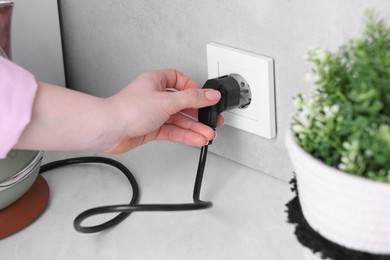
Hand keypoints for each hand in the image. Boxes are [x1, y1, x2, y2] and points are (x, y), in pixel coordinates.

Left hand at [104, 69, 223, 152]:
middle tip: (212, 120)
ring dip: (194, 128)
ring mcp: (153, 114)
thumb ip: (192, 99)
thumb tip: (211, 94)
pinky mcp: (151, 129)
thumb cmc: (128, 109)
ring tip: (208, 134)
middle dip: (198, 114)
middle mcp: (154, 96)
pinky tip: (196, 139)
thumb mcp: (167, 100)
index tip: (205, 97)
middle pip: (182, 103)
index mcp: (156, 81)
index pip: (179, 80)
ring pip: (178, 120)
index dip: (193, 88)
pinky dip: (185, 135)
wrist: (109, 129)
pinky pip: (172, 131)